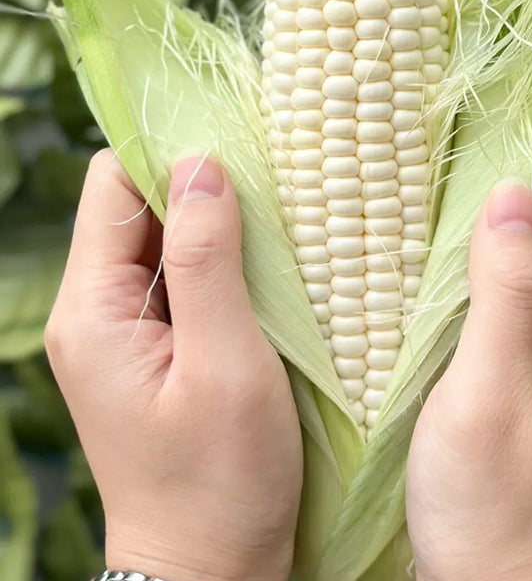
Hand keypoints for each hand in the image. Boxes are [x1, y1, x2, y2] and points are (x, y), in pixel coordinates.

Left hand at [45, 150, 302, 580]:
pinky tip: (264, 270)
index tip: (239, 154)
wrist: (209, 570)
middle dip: (200, 189)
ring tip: (277, 228)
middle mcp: (92, 311)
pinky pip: (178, 279)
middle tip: (271, 192)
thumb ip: (206, 259)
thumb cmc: (220, 480)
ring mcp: (119, 332)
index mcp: (91, 310)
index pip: (112, 185)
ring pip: (163, 240)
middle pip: (137, 207)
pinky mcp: (150, 349)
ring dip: (217, 228)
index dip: (169, 157)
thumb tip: (199, 162)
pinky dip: (220, 263)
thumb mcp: (224, 364)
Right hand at [406, 181, 531, 580]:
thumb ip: (505, 290)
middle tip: (429, 208)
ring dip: (485, 262)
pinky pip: (521, 317)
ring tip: (425, 246)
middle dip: (498, 225)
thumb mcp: (487, 389)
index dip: (525, 194)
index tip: (462, 171)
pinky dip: (482, 299)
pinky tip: (441, 301)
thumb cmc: (488, 502)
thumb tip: (515, 192)